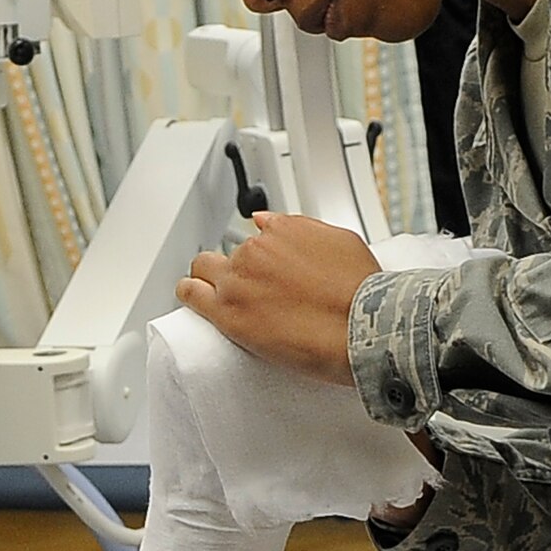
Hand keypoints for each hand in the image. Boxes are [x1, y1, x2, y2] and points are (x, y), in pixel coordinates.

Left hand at [175, 213, 380, 384]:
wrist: (361, 328)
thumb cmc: (361, 291)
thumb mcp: (341, 241)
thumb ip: (304, 229)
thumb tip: (269, 221)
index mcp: (283, 229)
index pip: (258, 234)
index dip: (262, 255)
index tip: (268, 269)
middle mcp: (256, 249)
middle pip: (229, 253)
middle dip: (233, 266)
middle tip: (247, 287)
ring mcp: (239, 280)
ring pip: (203, 269)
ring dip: (207, 279)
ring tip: (216, 295)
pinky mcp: (227, 311)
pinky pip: (191, 294)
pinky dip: (189, 293)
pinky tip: (192, 297)